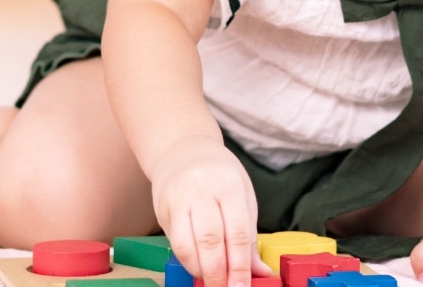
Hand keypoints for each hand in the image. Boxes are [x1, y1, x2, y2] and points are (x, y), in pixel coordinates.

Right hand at [148, 136, 271, 286]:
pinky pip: (174, 241)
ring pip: (187, 243)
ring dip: (201, 270)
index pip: (238, 232)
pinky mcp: (163, 208)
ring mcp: (179, 199)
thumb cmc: (219, 175)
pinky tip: (197, 268)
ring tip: (212, 282)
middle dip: (220, 273)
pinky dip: (187, 260)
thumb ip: (249, 235)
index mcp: (229, 186)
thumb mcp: (242, 196)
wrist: (182, 149)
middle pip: (211, 240)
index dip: (241, 265)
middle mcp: (202, 191)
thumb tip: (260, 272)